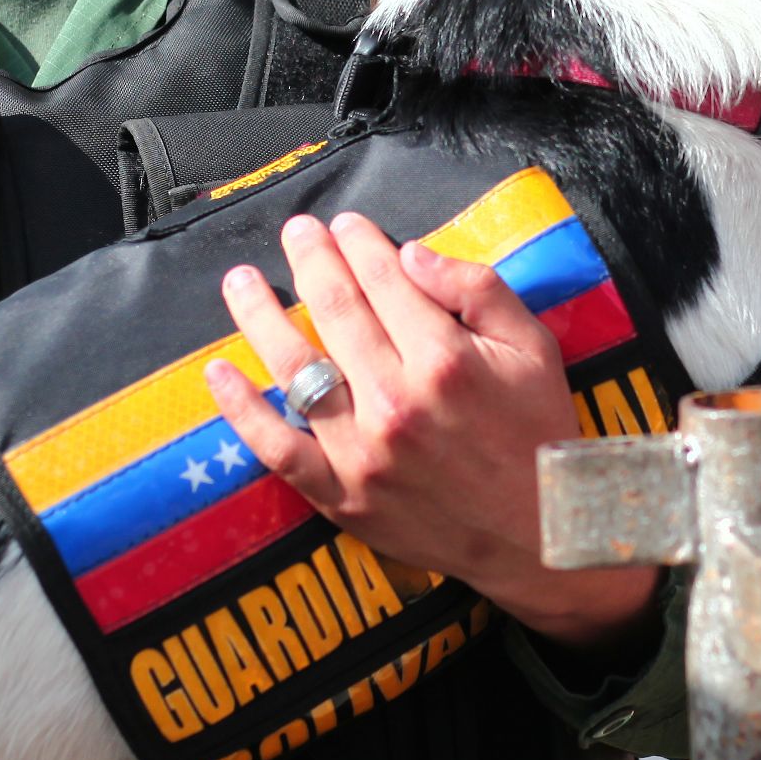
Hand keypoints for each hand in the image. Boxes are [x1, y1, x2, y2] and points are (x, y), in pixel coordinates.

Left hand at [203, 212, 659, 654]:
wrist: (541, 535)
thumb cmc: (539, 433)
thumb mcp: (534, 347)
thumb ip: (477, 288)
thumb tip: (409, 254)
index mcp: (445, 359)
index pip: (383, 280)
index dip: (358, 244)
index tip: (345, 224)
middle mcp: (396, 401)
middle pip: (335, 312)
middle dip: (311, 260)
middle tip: (296, 231)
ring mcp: (361, 453)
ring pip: (295, 368)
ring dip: (260, 316)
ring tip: (242, 281)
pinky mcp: (341, 496)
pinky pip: (277, 448)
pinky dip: (242, 410)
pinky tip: (219, 372)